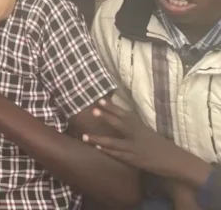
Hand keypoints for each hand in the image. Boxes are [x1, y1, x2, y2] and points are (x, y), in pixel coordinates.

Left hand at [83, 98, 213, 185]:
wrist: (176, 161)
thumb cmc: (161, 146)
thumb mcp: (149, 133)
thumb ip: (135, 127)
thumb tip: (121, 118)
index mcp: (141, 127)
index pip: (125, 114)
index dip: (112, 107)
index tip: (100, 100)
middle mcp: (138, 136)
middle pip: (120, 125)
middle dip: (106, 117)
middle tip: (93, 110)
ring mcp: (136, 149)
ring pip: (114, 143)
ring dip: (99, 140)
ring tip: (84, 136)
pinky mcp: (136, 160)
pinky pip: (119, 156)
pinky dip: (108, 152)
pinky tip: (98, 149)